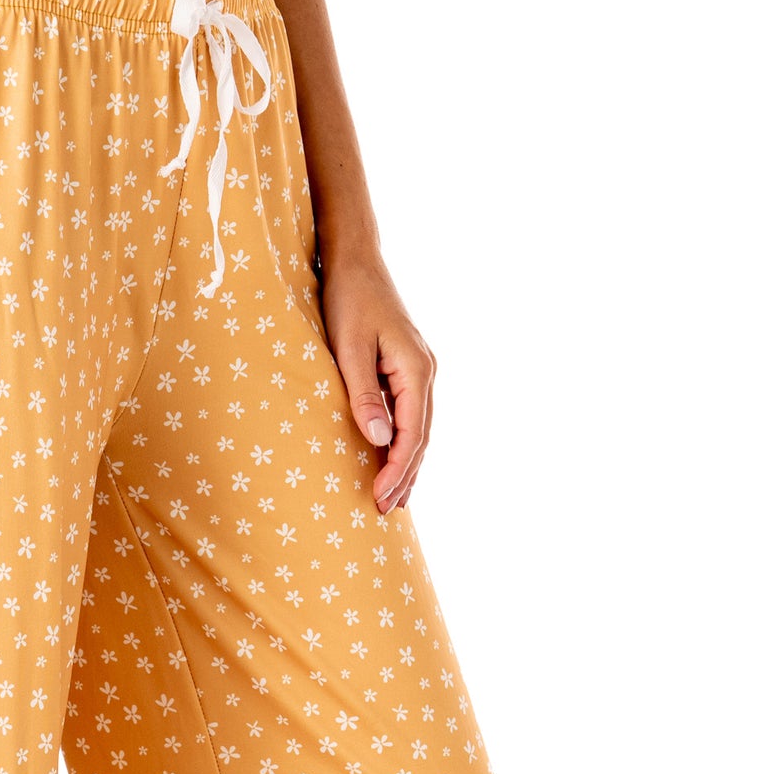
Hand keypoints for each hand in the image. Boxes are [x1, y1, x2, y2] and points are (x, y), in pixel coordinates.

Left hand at [321, 247, 434, 515]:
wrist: (355, 261)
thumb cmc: (347, 300)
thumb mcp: (348, 348)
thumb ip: (363, 394)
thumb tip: (379, 440)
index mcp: (416, 370)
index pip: (411, 433)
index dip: (397, 470)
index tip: (380, 498)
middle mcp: (425, 373)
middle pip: (421, 437)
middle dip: (405, 477)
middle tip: (384, 511)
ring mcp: (418, 371)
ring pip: (419, 430)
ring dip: (408, 466)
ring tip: (394, 500)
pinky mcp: (406, 370)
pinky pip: (411, 417)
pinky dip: (404, 445)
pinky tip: (394, 464)